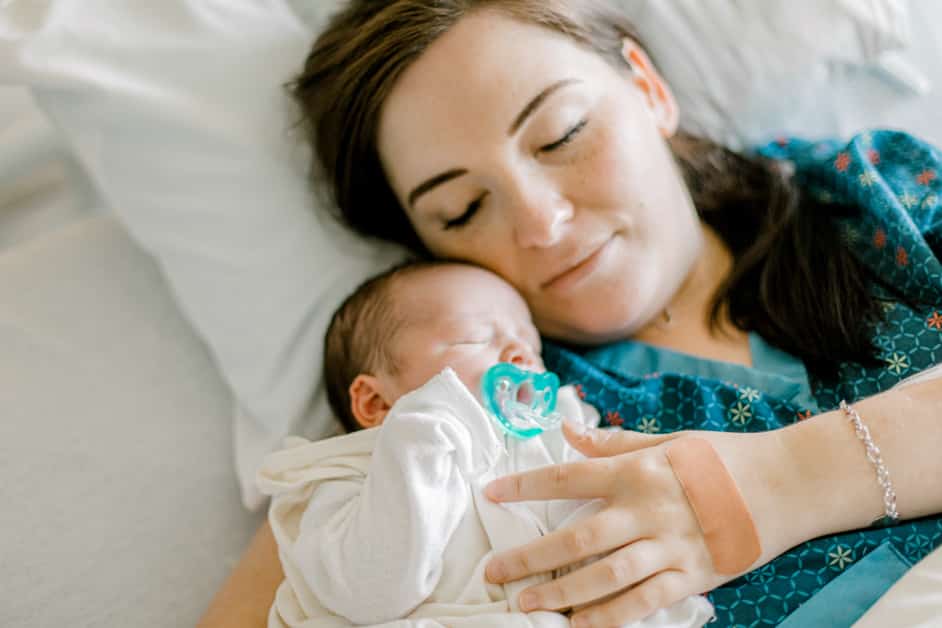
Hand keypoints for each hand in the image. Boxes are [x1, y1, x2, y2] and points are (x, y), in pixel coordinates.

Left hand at [483, 421, 799, 626]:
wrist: (788, 483)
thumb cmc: (724, 456)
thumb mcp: (668, 440)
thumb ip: (614, 441)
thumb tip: (567, 428)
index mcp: (637, 470)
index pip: (568, 477)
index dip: (525, 485)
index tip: (490, 493)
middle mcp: (648, 509)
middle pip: (578, 537)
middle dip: (531, 556)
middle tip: (495, 571)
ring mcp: (670, 547)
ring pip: (605, 575)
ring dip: (562, 593)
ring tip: (525, 605)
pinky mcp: (693, 577)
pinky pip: (644, 603)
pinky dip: (610, 618)